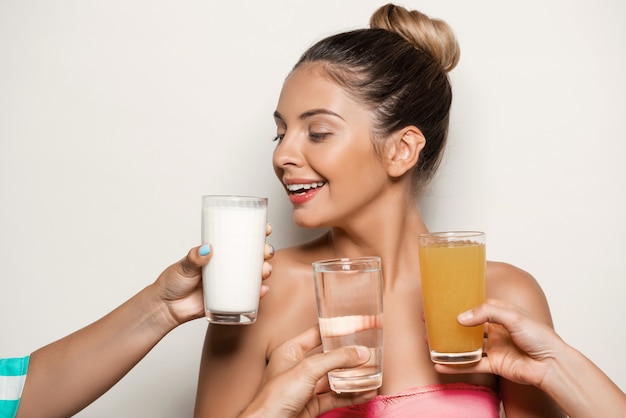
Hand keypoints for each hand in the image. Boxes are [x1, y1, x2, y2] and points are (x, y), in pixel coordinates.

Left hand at [153, 224, 274, 326]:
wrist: (167, 308)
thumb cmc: (173, 282)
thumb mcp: (183, 266)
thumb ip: (194, 258)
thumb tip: (207, 249)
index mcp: (218, 253)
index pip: (240, 239)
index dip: (256, 233)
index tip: (266, 228)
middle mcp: (227, 267)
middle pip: (253, 256)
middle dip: (265, 252)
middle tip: (266, 252)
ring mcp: (229, 283)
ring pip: (254, 275)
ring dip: (264, 270)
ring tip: (264, 271)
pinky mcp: (229, 300)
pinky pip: (249, 297)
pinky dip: (258, 293)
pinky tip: (263, 290)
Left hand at [240, 326, 375, 417]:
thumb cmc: (273, 398)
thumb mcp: (307, 370)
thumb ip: (335, 359)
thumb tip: (359, 352)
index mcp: (290, 351)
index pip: (316, 334)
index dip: (335, 329)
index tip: (353, 326)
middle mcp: (298, 367)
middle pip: (329, 357)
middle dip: (348, 355)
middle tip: (367, 351)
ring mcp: (306, 387)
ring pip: (334, 378)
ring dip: (353, 377)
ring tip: (372, 372)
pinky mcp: (312, 404)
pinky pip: (336, 396)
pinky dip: (351, 394)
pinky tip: (365, 392)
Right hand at [434, 299, 566, 387]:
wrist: (552, 365)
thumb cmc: (540, 337)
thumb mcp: (513, 316)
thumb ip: (486, 313)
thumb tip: (461, 318)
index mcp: (502, 314)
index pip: (477, 306)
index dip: (460, 304)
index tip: (443, 303)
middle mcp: (496, 330)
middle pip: (467, 326)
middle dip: (449, 324)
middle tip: (430, 322)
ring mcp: (494, 348)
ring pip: (466, 346)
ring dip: (449, 345)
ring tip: (430, 342)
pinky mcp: (495, 365)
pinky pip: (471, 365)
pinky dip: (455, 366)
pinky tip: (441, 364)